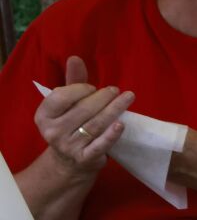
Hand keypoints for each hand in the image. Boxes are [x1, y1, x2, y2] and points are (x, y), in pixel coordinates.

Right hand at [34, 56, 134, 176]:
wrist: (70, 161)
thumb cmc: (71, 124)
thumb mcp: (68, 104)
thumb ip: (73, 82)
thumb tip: (75, 58)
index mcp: (44, 115)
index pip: (61, 97)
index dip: (79, 89)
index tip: (93, 88)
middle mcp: (53, 132)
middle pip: (83, 110)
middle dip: (102, 98)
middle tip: (116, 90)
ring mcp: (68, 147)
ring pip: (95, 125)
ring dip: (114, 110)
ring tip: (128, 98)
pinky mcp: (85, 158)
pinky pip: (100, 145)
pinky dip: (111, 135)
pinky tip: (121, 124)